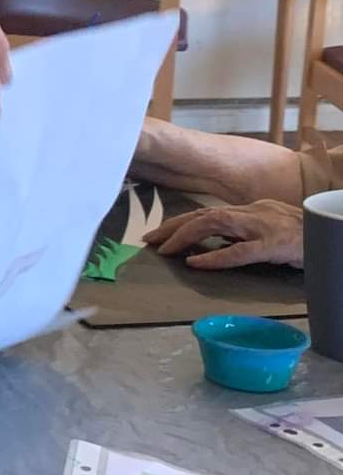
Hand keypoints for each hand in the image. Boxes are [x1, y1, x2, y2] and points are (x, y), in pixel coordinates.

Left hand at [146, 199, 303, 269]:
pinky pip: (240, 251)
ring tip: (165, 249)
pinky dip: (215, 257)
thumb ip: (247, 235)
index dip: (181, 222)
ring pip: (215, 223)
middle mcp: (254, 212)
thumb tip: (217, 246)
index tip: (158, 235)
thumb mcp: (273, 231)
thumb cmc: (308, 237)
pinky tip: (195, 264)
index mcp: (253, 210)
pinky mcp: (275, 244)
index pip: (209, 212)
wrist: (336, 234)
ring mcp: (264, 226)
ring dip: (185, 236)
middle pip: (205, 214)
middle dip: (174, 226)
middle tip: (150, 241)